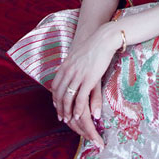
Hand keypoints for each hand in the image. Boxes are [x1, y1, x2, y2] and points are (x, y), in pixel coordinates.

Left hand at [51, 23, 119, 148]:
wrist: (104, 38)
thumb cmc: (93, 45)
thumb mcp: (77, 54)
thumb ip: (71, 63)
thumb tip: (66, 68)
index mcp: (65, 65)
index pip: (55, 86)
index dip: (55, 97)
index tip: (56, 105)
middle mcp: (69, 72)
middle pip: (59, 94)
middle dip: (59, 107)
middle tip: (61, 117)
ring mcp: (78, 76)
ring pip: (68, 98)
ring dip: (66, 111)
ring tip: (68, 120)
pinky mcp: (88, 80)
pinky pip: (80, 98)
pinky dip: (77, 109)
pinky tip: (78, 115)